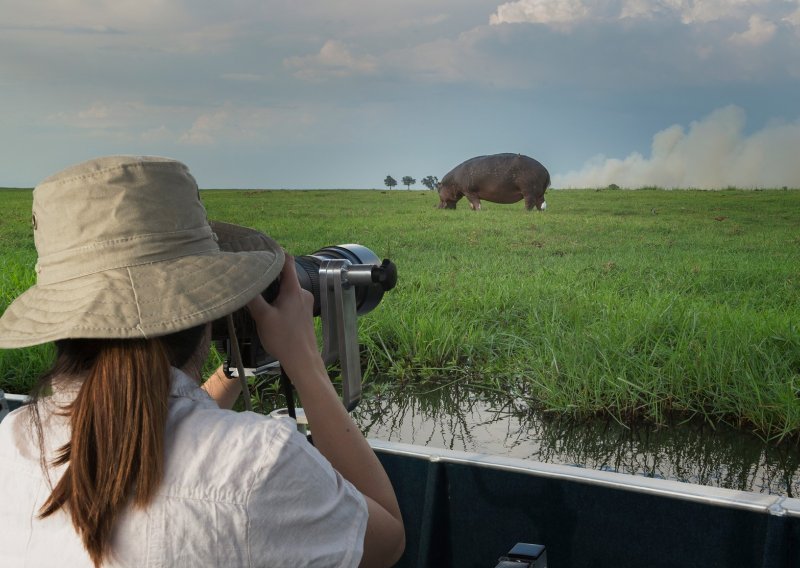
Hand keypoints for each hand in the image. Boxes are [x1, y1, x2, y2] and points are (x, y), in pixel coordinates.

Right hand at [246, 255, 325, 380]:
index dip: (274, 253)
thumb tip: (239, 282)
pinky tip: (268, 308)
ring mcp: (305, 303)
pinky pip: (290, 299)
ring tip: (257, 292)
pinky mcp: (304, 313)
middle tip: (251, 274)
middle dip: (269, 275)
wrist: (303, 360)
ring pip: (286, 289)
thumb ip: (252, 298)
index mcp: (294, 289)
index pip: (287, 261)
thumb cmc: (284, 339)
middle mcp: (302, 292)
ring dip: (273, 289)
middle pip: (284, 275)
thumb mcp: (263, 317)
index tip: (260, 249)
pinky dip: (279, 299)